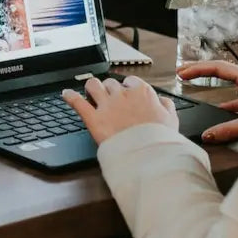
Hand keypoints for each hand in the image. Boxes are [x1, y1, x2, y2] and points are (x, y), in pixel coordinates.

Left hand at [62, 76, 177, 144]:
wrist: (148, 156)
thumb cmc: (160, 140)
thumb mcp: (171, 120)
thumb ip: (166, 106)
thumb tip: (162, 101)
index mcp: (142, 92)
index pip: (130, 82)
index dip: (127, 88)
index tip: (126, 94)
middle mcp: (123, 95)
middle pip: (111, 84)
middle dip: (109, 90)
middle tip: (108, 97)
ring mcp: (107, 106)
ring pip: (93, 85)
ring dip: (91, 87)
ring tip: (89, 91)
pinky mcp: (94, 119)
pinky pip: (77, 102)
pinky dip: (70, 96)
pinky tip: (66, 94)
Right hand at [177, 60, 237, 142]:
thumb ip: (229, 129)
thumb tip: (207, 135)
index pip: (217, 68)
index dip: (197, 70)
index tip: (182, 73)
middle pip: (221, 69)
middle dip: (199, 69)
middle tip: (182, 71)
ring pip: (229, 79)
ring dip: (211, 81)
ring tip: (196, 82)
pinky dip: (227, 98)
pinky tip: (222, 108)